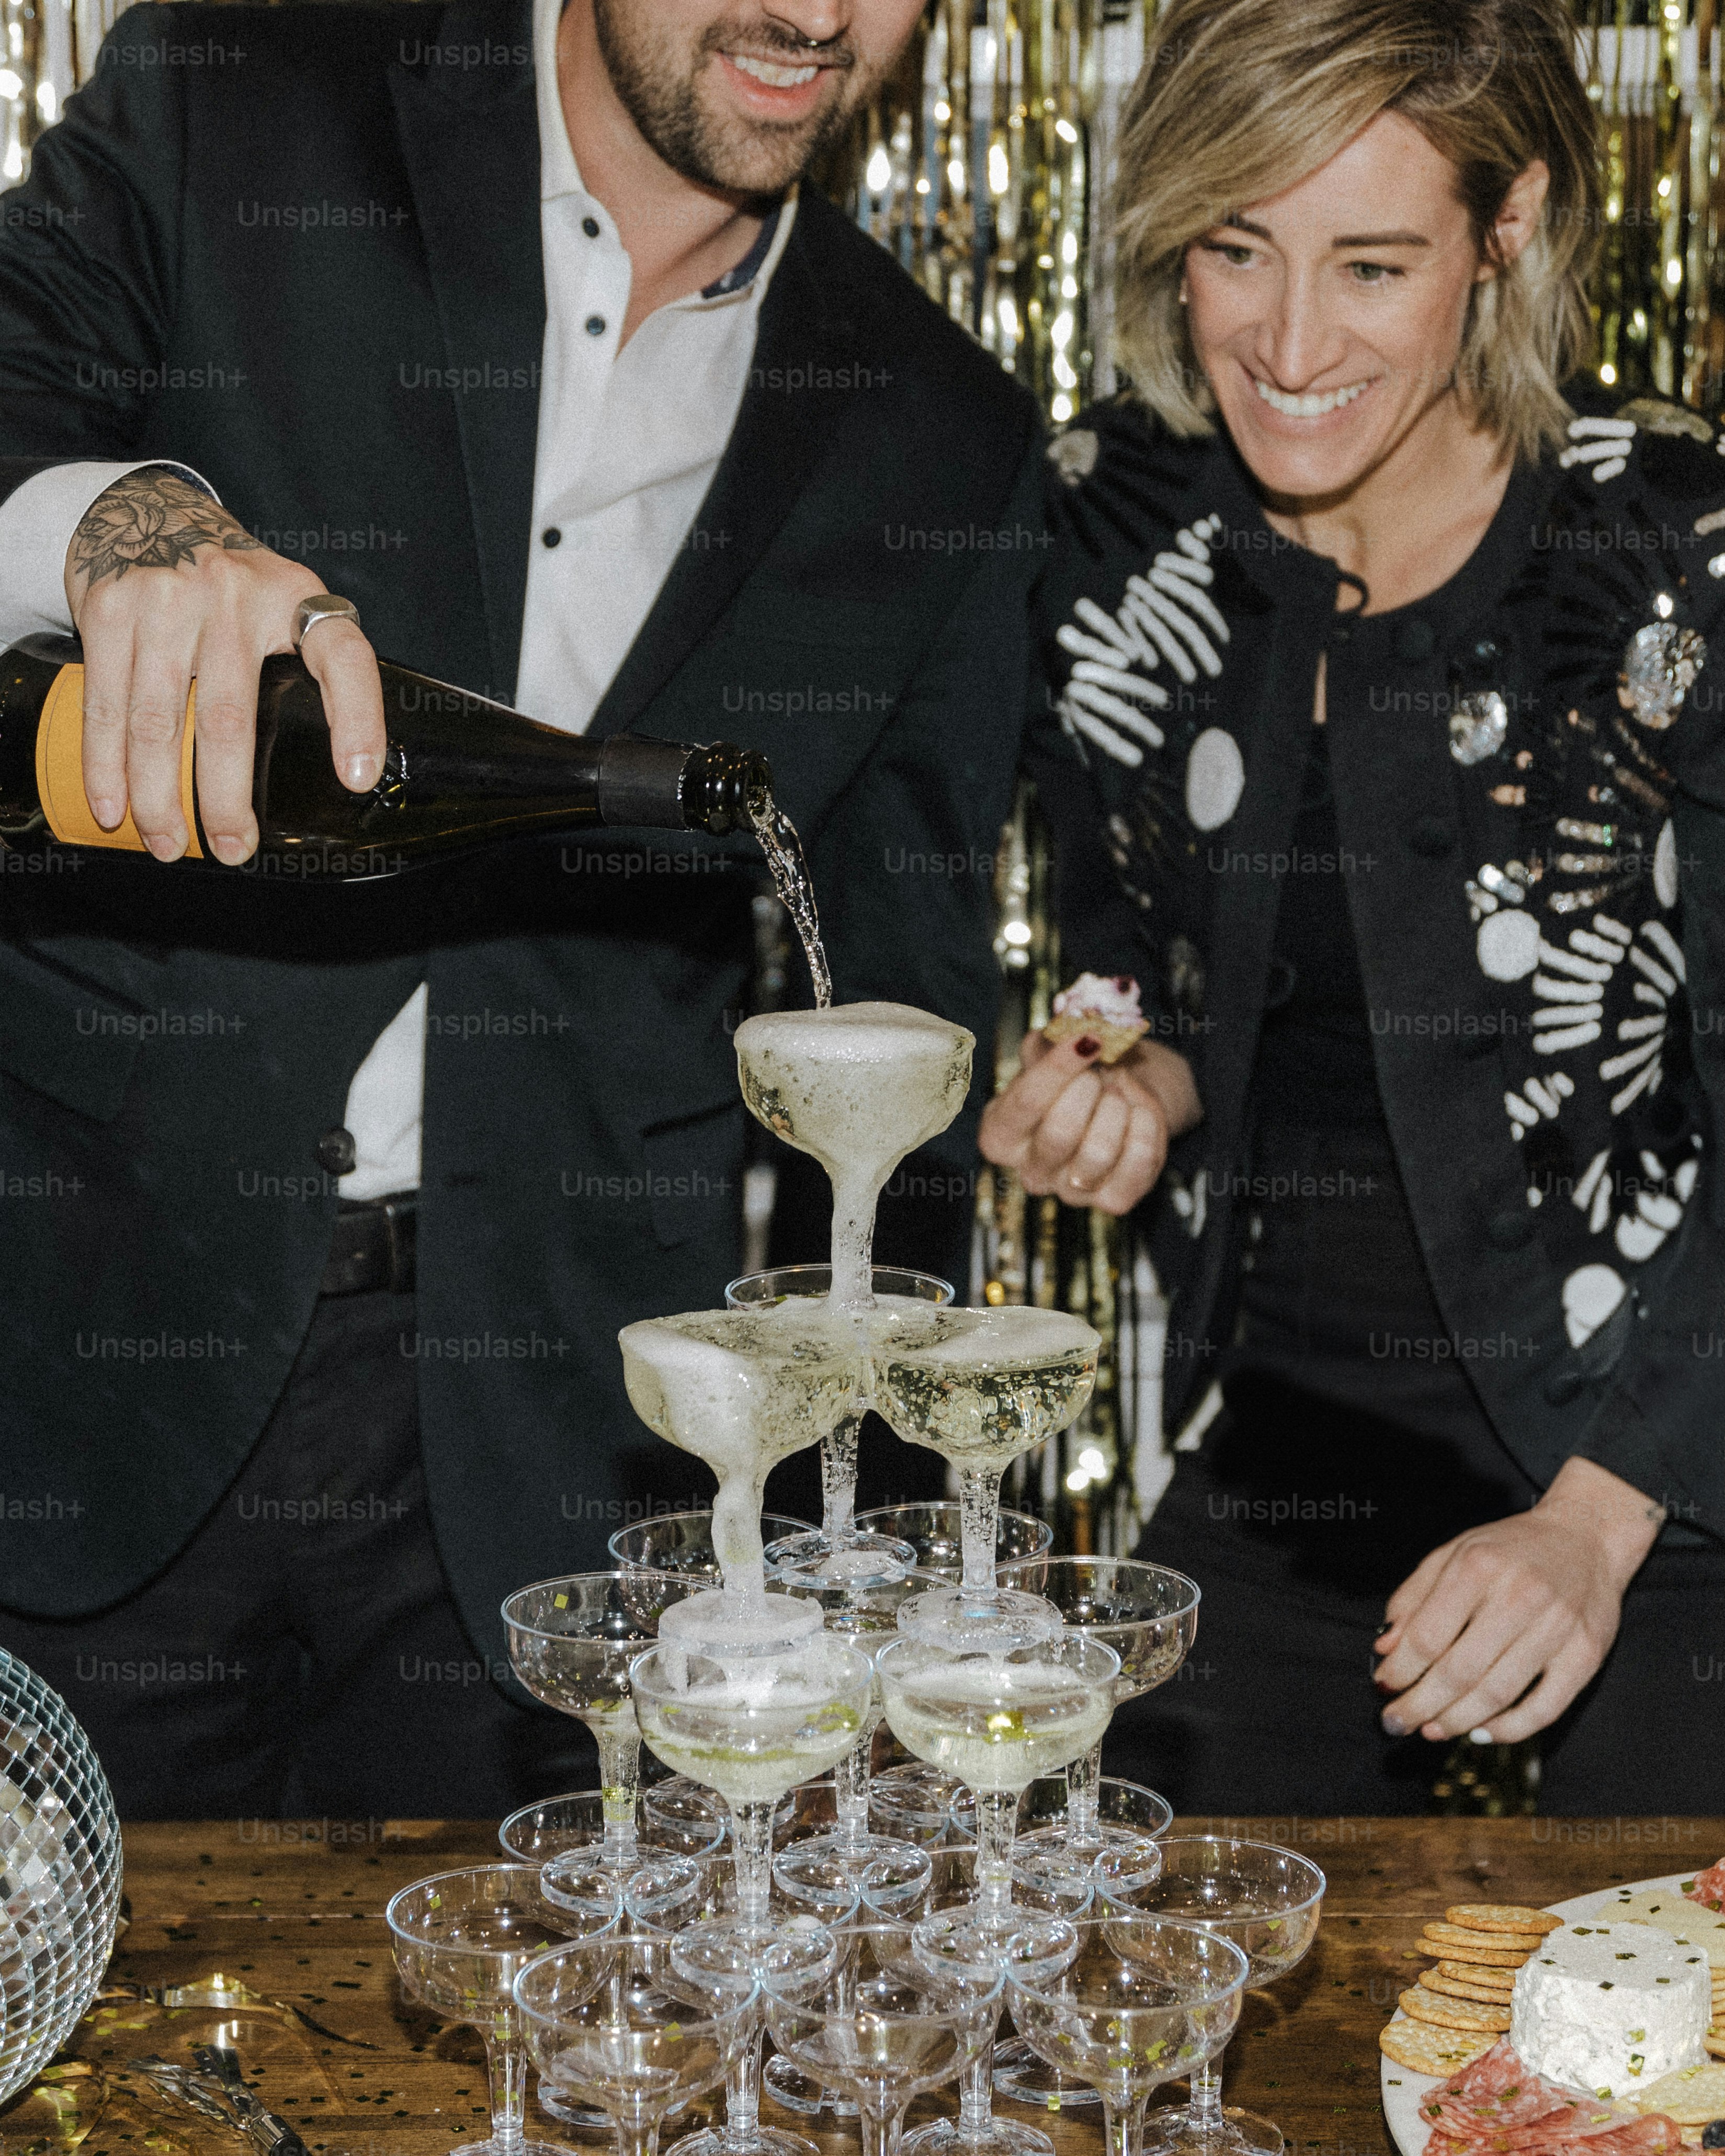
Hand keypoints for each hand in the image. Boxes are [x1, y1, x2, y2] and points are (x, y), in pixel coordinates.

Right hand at [64, 468, 385, 863]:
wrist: (147, 508)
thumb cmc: (230, 580)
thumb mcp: (283, 597)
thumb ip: (307, 658)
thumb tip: (344, 762)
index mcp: (293, 596)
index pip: (342, 658)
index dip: (358, 720)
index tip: (358, 780)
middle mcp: (232, 594)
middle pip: (230, 719)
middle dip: (225, 799)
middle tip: (232, 849)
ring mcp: (165, 600)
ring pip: (159, 723)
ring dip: (159, 798)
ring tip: (169, 844)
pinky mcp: (109, 610)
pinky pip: (106, 704)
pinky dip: (106, 765)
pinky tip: (113, 806)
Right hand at [977, 1029, 1200, 1215]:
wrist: (1124, 1094)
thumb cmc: (1080, 1072)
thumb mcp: (1057, 1049)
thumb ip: (1052, 1039)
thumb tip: (1068, 1025)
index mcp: (1000, 1133)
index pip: (1024, 1103)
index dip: (1058, 1068)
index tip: (1087, 1039)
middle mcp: (1030, 1171)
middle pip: (1059, 1133)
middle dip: (1090, 1091)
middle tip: (1100, 1073)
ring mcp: (1071, 1193)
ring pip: (1097, 1153)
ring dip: (1116, 1110)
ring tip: (1116, 1094)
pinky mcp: (1113, 1201)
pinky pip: (1136, 1164)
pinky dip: (1145, 1128)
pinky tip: (1137, 1113)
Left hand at [1373, 1457, 1664, 1743]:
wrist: (1586, 1536)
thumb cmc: (1512, 1548)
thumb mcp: (1453, 1553)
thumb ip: (1413, 1597)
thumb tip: (1386, 1648)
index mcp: (1478, 1567)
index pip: (1428, 1635)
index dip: (1400, 1670)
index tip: (1383, 1687)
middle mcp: (1519, 1596)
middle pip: (1460, 1671)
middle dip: (1421, 1705)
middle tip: (1397, 1722)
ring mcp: (1557, 1628)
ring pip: (1498, 1694)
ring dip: (1458, 1721)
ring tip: (1432, 1730)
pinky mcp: (1586, 1654)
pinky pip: (1545, 1708)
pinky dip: (1510, 1729)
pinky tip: (1482, 1732)